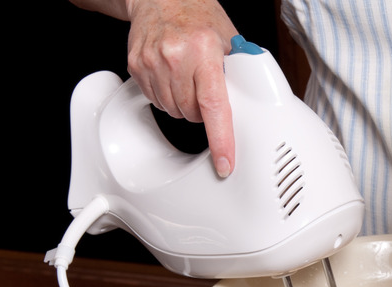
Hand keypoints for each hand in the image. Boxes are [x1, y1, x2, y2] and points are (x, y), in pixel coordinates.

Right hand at [125, 0, 237, 176]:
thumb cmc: (199, 17)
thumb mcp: (228, 39)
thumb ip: (240, 71)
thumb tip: (256, 103)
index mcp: (204, 50)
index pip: (215, 106)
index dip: (221, 139)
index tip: (224, 163)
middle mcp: (176, 56)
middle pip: (192, 113)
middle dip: (202, 110)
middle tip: (205, 88)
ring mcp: (152, 62)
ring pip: (173, 111)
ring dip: (184, 104)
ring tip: (189, 79)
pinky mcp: (136, 66)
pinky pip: (155, 100)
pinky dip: (166, 96)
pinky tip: (172, 76)